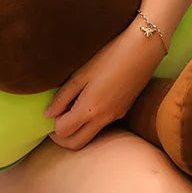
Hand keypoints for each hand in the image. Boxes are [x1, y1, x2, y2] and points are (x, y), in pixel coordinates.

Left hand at [44, 21, 166, 149]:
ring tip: (69, 110)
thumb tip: (48, 115)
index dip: (52, 127)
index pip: (63, 132)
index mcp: (90, 109)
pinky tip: (87, 103)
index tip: (49, 113)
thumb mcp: (81, 73)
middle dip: (61, 138)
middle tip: (55, 121)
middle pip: (76, 144)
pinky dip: (90, 122)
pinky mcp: (123, 110)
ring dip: (76, 131)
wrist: (143, 49)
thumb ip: (63, 96)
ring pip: (90, 137)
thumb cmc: (110, 55)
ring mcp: (116, 116)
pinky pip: (102, 125)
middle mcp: (103, 118)